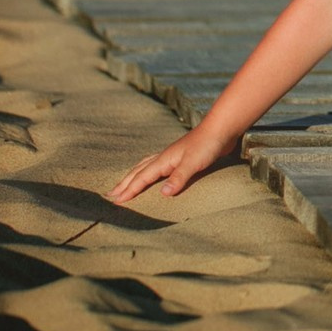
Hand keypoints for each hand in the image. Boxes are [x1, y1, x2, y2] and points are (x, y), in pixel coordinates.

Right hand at [107, 128, 232, 203]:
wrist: (221, 128)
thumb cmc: (207, 144)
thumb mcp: (193, 163)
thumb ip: (179, 178)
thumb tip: (162, 194)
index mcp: (163, 160)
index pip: (141, 178)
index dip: (129, 190)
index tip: (115, 201)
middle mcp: (164, 157)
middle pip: (138, 171)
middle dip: (124, 184)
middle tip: (110, 195)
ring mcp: (171, 156)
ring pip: (145, 167)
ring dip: (133, 177)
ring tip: (124, 185)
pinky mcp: (181, 157)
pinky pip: (156, 166)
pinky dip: (147, 172)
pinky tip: (152, 175)